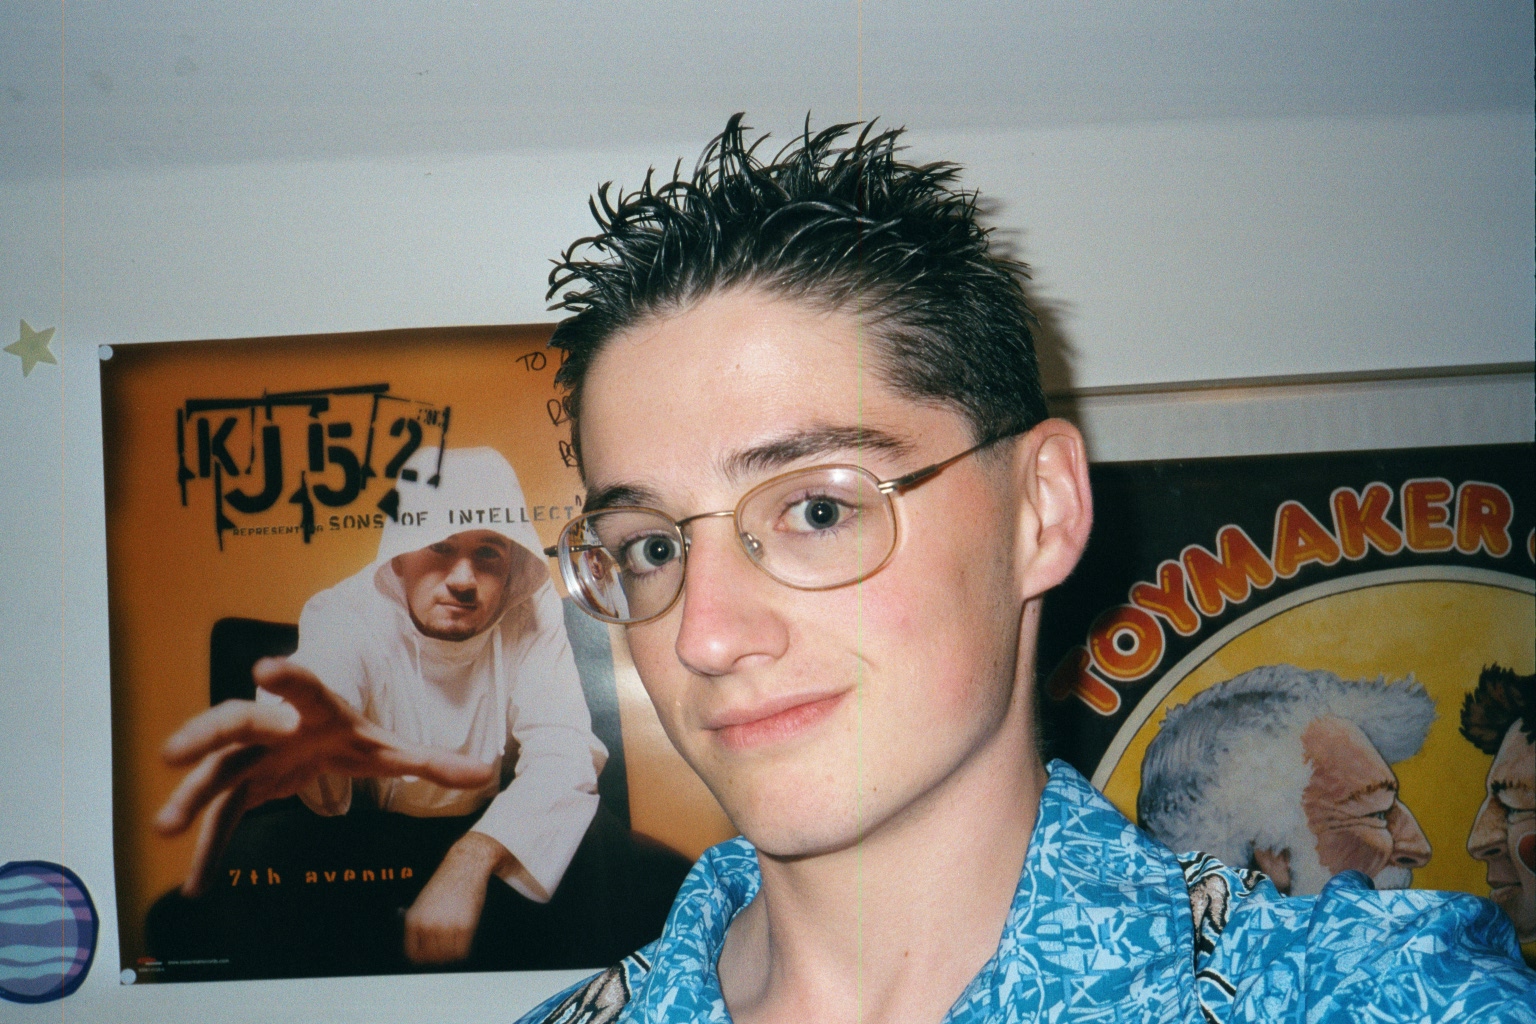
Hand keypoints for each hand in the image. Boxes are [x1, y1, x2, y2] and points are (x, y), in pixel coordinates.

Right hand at [153, 657, 494, 896]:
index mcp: (316, 710)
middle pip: (236, 723)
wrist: (314, 740)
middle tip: (174, 752)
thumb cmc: (350, 736)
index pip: (304, 688)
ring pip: (214, 772)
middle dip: (204, 734)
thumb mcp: (390, 748)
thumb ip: (433, 760)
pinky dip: (208, 851)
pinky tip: (196, 886)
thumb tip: (484, 772)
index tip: (265, 669)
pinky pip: (220, 820)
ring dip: (190, 798)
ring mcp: (250, 757)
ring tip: (166, 826)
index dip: (287, 676)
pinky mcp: (239, 788)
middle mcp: (274, 728)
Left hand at [403, 831, 511, 964]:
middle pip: (432, 957)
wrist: (464, 866)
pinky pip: (461, 951)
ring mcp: (445, 927)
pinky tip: (464, 939)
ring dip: (452, 952)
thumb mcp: (424, 903)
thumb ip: (421, 926)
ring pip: (447, 956)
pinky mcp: (463, 927)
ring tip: (456, 940)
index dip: (424, 957)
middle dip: (441, 955)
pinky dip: (463, 949)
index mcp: (413, 920)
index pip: (414, 954)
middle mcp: (427, 926)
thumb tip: (424, 952)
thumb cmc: (446, 884)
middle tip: (448, 947)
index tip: (431, 956)